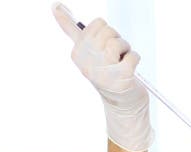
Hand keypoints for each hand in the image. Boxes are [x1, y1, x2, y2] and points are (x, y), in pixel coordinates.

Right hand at [53, 3, 152, 151]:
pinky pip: (133, 56)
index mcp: (77, 53)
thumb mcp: (87, 50)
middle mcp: (87, 63)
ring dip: (126, 50)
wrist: (121, 102)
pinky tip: (130, 71)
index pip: (98, 24)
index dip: (105, 34)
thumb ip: (71, 28)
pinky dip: (135, 59)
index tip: (103, 48)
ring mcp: (104, 71)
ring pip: (119, 42)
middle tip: (115, 56)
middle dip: (116, 40)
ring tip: (121, 62)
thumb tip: (55, 5)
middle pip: (109, 31)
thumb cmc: (106, 72)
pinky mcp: (122, 78)